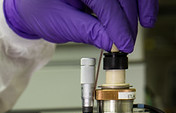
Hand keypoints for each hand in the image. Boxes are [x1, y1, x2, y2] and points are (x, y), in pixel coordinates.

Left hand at [3, 0, 157, 52]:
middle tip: (128, 43)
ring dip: (141, 5)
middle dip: (128, 19)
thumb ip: (87, 31)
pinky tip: (143, 13)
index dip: (118, 25)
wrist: (31, 2)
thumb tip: (111, 42)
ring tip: (145, 24)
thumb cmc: (39, 8)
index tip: (124, 45)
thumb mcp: (59, 23)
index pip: (104, 2)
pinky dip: (138, 0)